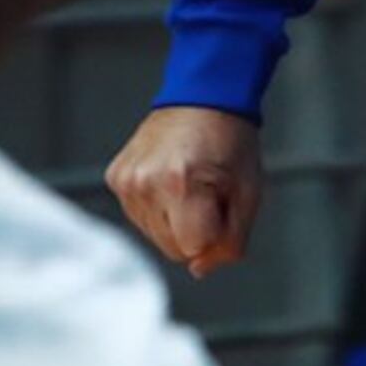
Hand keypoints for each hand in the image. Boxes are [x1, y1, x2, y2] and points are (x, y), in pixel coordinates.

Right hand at [106, 104, 263, 277]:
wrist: (205, 96)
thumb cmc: (232, 142)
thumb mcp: (249, 191)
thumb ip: (231, 239)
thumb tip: (201, 269)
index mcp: (180, 184)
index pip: (193, 249)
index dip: (215, 234)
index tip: (224, 205)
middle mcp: (145, 184)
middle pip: (172, 248)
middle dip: (196, 230)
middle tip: (211, 192)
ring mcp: (125, 180)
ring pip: (154, 236)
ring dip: (176, 220)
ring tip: (192, 183)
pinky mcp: (115, 176)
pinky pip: (139, 216)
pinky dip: (158, 207)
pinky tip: (172, 179)